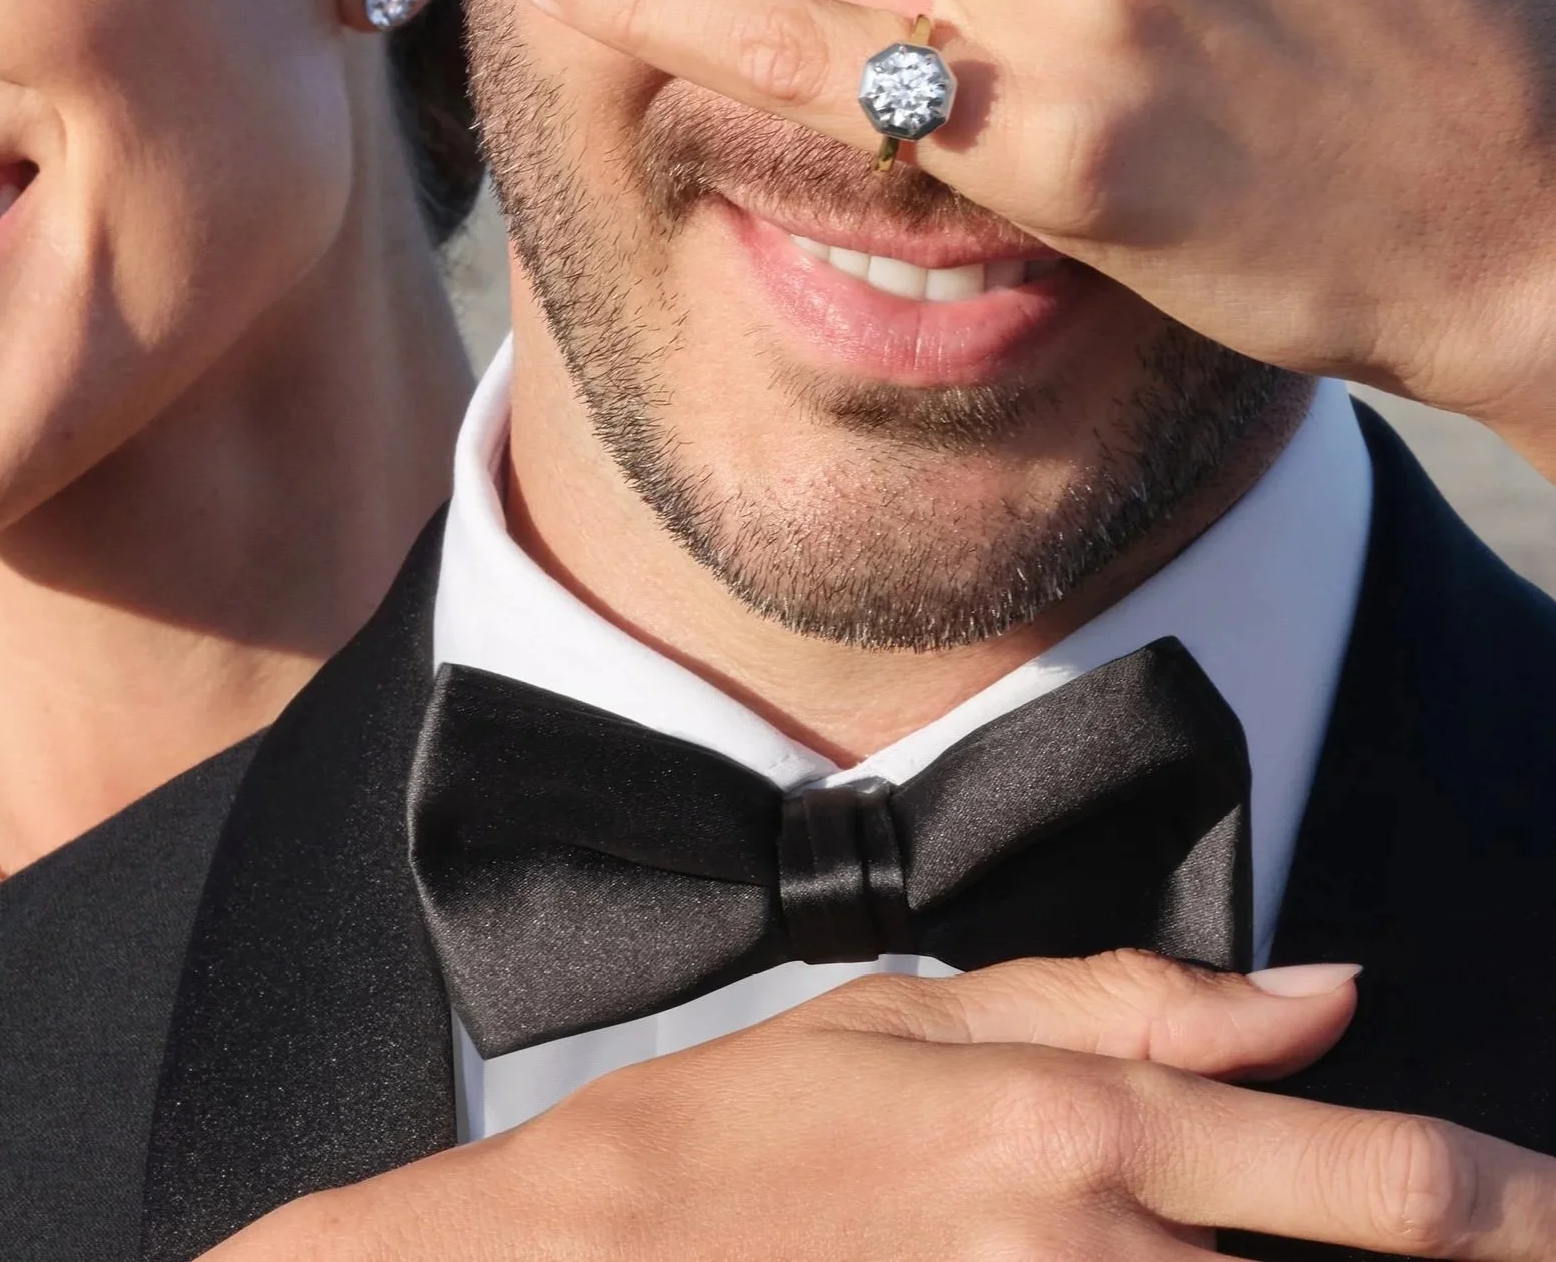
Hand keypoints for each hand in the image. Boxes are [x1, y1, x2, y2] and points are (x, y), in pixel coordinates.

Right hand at [204, 951, 1555, 1256]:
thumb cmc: (747, 1136)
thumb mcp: (929, 1016)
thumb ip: (1143, 1003)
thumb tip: (1327, 991)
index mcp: (1088, 1135)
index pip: (1374, 1183)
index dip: (1514, 1206)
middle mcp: (1107, 1261)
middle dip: (1420, 1245)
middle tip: (1472, 1222)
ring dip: (1269, 1261)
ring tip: (1141, 1209)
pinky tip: (1117, 1249)